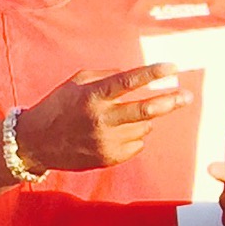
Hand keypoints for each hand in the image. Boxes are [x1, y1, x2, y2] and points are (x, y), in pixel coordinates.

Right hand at [14, 64, 188, 172]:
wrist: (37, 143)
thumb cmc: (59, 106)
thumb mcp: (77, 83)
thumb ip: (106, 75)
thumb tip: (135, 74)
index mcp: (92, 96)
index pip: (128, 81)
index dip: (153, 73)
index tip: (172, 66)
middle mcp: (100, 119)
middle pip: (145, 110)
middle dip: (170, 101)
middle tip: (187, 96)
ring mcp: (105, 142)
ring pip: (143, 128)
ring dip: (145, 120)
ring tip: (128, 116)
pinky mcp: (108, 159)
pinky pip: (136, 145)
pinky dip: (135, 137)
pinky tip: (118, 132)